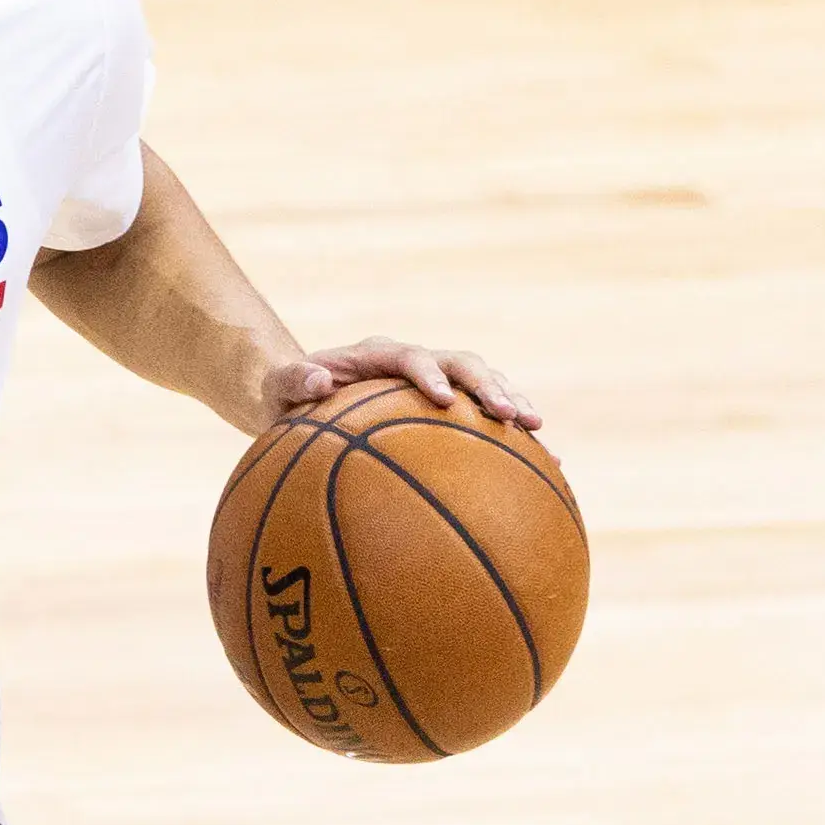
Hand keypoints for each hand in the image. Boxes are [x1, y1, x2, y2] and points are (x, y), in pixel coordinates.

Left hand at [264, 336, 542, 430]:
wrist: (303, 401)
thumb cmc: (286, 398)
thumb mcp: (274, 388)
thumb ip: (290, 381)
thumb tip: (316, 379)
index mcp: (377, 355)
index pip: (410, 356)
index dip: (430, 373)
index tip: (445, 399)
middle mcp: (415, 363)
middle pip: (463, 364)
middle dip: (490, 386)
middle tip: (512, 416)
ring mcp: (438, 384)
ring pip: (487, 385)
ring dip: (514, 405)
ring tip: (541, 438)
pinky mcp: (451, 410)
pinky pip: (488, 421)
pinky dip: (517, 441)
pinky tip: (549, 469)